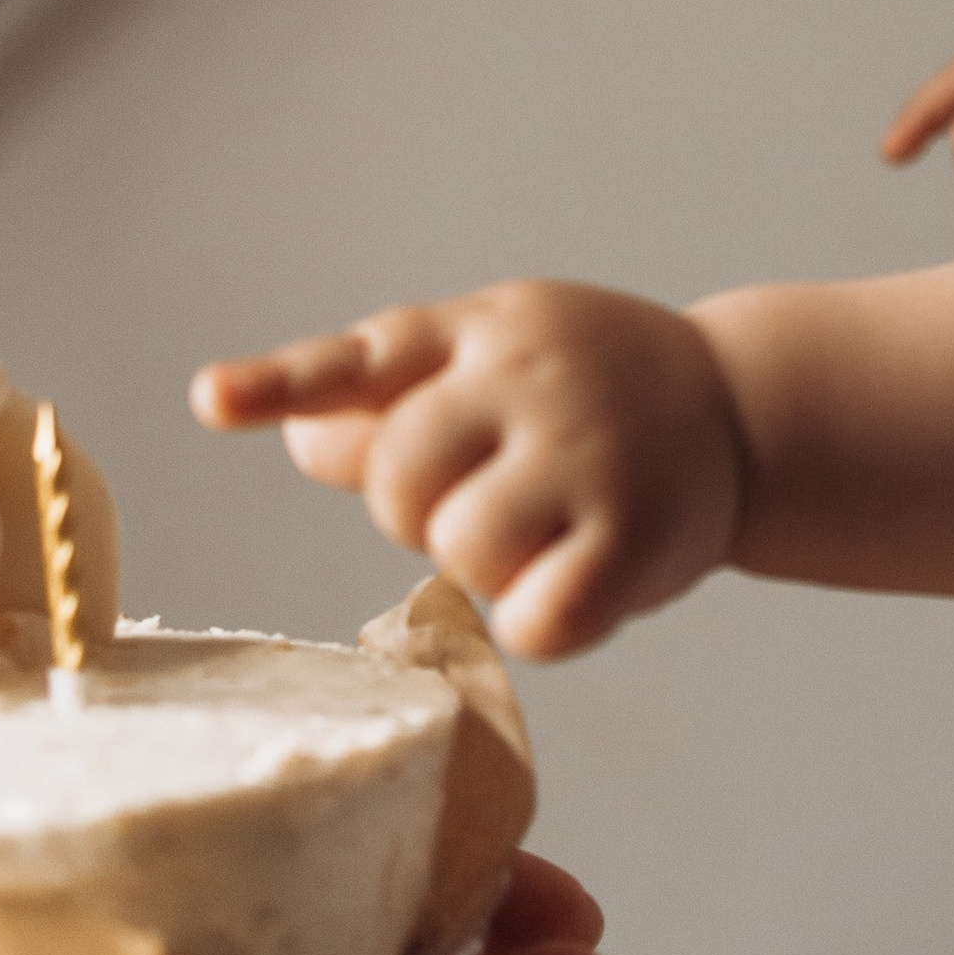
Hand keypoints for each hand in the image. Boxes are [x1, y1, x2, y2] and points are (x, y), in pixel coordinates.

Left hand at [192, 284, 743, 655]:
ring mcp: (585, 454)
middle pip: (397, 485)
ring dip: (492, 565)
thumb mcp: (495, 365)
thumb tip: (303, 438)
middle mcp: (529, 380)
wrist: (741, 410)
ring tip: (549, 526)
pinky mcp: (635, 535)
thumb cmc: (590, 394)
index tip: (212, 402)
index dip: (282, 383)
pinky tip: (588, 573)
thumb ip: (394, 402)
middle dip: (424, 510)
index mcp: (480, 332)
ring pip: (462, 556)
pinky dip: (552, 619)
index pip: (366, 359)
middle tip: (495, 491)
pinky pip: (536, 622)